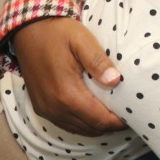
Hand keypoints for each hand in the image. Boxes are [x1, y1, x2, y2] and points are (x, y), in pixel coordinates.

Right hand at [11, 17, 124, 135]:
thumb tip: (115, 80)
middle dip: (110, 126)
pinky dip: (82, 124)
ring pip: (77, 129)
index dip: (117, 123)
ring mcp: (46, 109)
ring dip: (96, 127)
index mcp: (66, 93)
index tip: (132, 117)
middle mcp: (54, 107)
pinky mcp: (41, 107)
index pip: (98, 119)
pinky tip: (93, 115)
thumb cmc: (57, 33)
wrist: (27, 31)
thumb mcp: (81, 40)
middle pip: (89, 128)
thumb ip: (98, 61)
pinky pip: (65, 123)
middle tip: (127, 117)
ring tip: (114, 117)